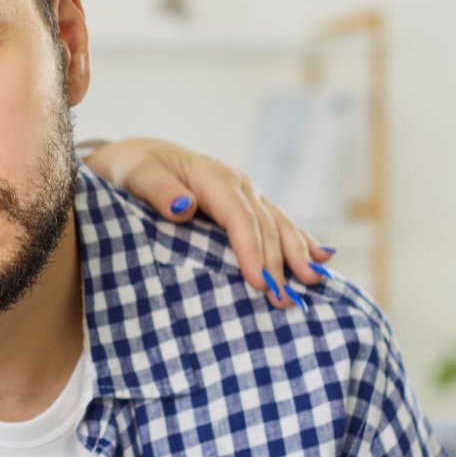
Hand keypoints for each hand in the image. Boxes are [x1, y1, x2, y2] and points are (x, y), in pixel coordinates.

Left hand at [82, 138, 332, 309]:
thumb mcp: (137, 174)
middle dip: (279, 262)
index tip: (259, 281)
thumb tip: (184, 208)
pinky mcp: (249, 205)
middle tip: (285, 300)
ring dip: (297, 255)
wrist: (140, 156)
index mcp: (213, 177)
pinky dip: (301, 240)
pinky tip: (321, 258)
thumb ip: (158, 190)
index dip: (252, 249)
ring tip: (313, 284)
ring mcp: (248, 194)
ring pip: (281, 224)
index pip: (239, 217)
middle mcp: (238, 184)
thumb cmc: (135, 168)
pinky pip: (280, 223)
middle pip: (266, 225)